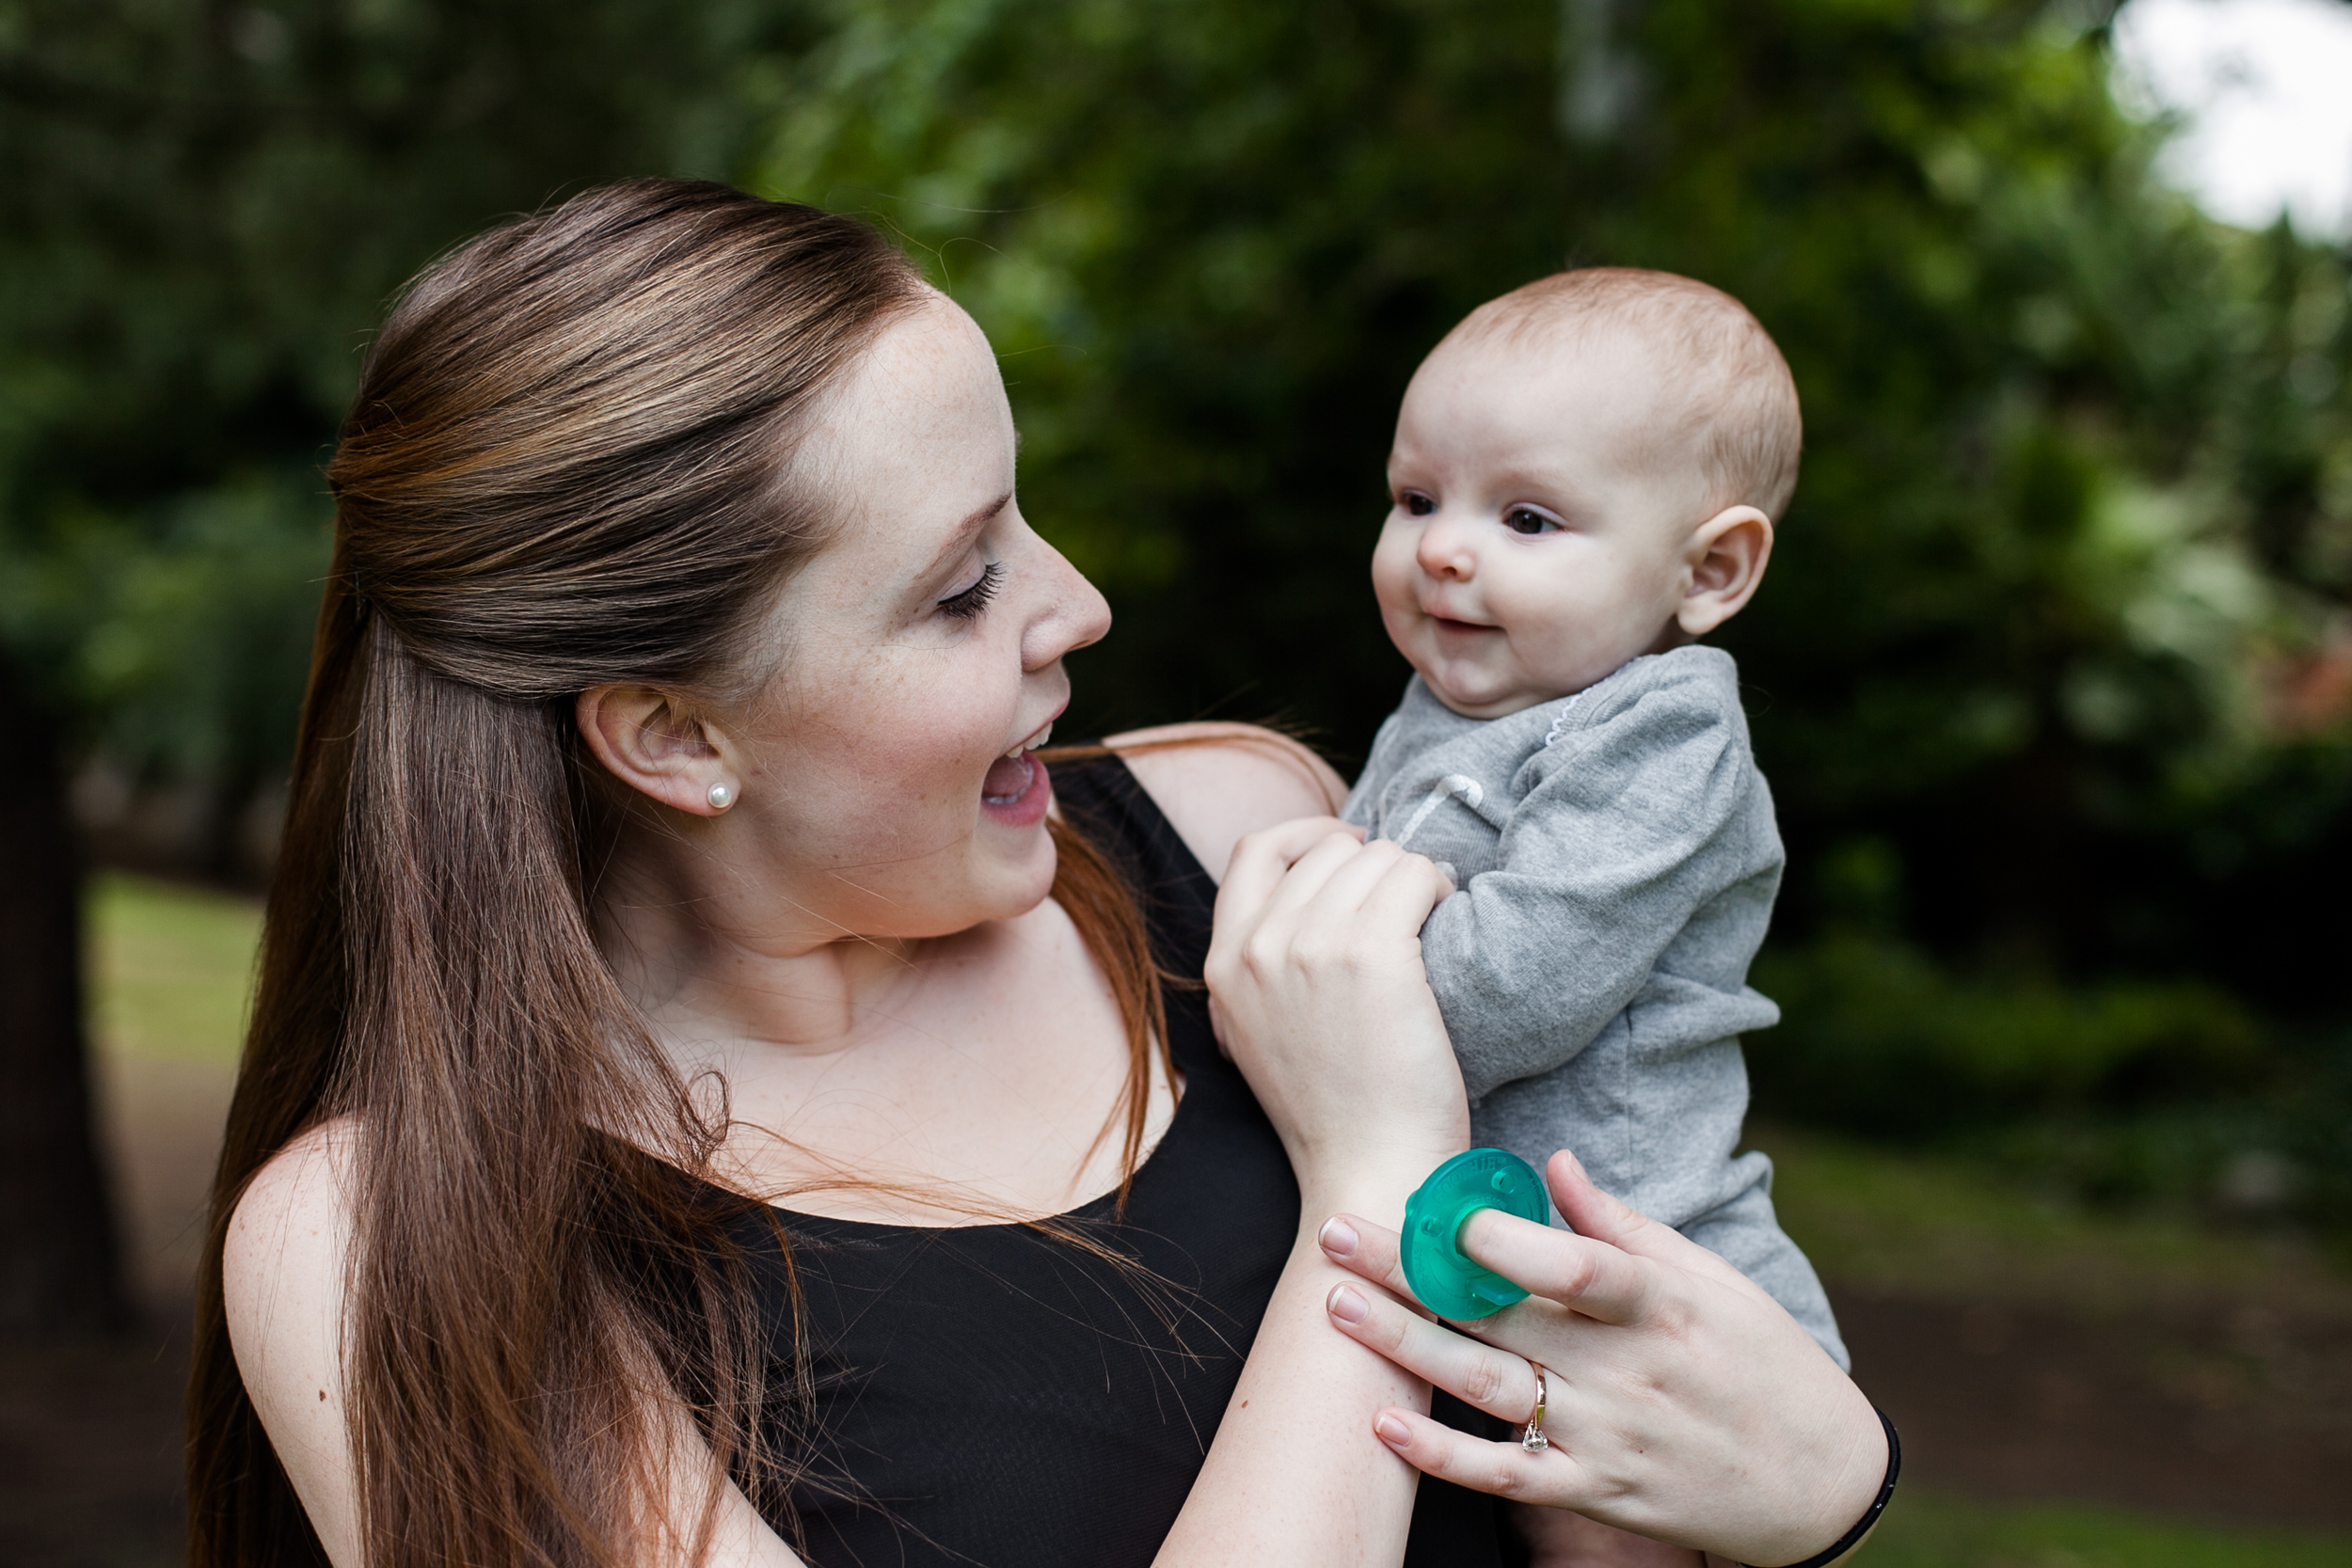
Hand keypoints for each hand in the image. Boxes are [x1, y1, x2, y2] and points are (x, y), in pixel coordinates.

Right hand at [1205, 818, 1467, 1197]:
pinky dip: (1440, 887)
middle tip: (1413, 904)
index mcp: (1225, 963)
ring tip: (1435, 919)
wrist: (1370, 1169)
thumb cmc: (1336, 1111)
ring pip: (1379, 858)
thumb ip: (1266, 965)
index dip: (1310, 836)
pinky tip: (1452, 919)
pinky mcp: (1373, 954)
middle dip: (1378, 867)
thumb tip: (1310, 903)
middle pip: (1330, 852)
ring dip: (1415, 878)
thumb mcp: (1261, 1033)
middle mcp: (1259, 946)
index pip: (1256, 850)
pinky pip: (1416, 876)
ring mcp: (1312, 946)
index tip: (1353, 852)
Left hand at [1318, 1151, 1885, 1567]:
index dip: (1509, 1243)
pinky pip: (1508, 1478)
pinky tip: (1386, 1424)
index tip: (1443, 1208)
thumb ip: (1624, 1227)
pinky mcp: (1598, 1493)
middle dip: (1415, 1274)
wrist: (1822, 1482)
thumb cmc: (1763, 1361)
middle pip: (1505, 1319)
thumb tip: (1554, 1163)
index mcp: (1663, 1307)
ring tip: (1336, 1306)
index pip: (1580, 1270)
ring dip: (1408, 1349)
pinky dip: (1446, 1456)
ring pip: (1491, 1391)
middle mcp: (1630, 1373)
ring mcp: (1610, 1439)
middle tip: (1338, 1232)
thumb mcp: (1713, 1281)